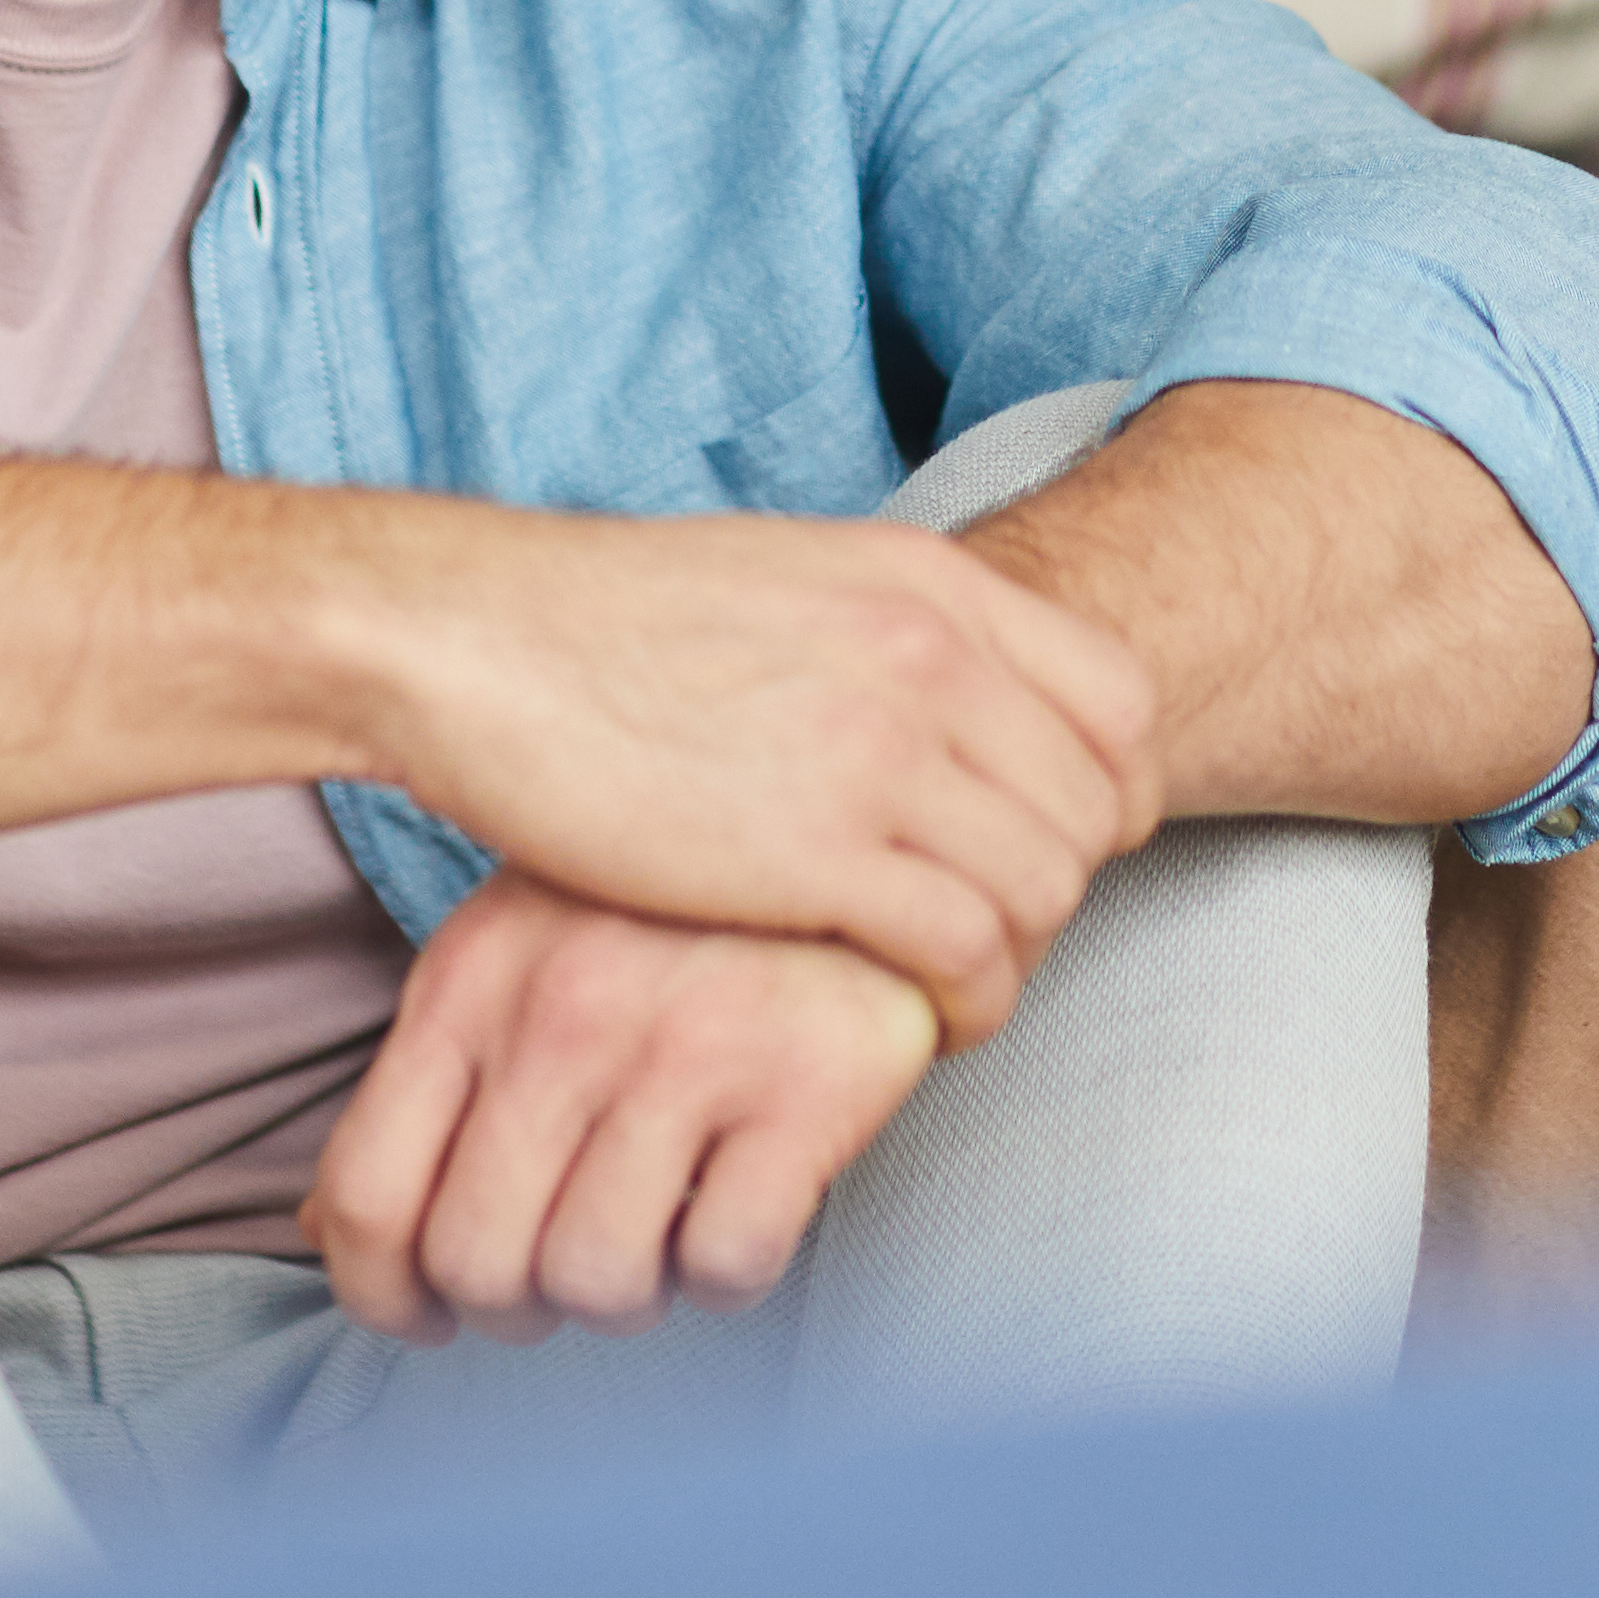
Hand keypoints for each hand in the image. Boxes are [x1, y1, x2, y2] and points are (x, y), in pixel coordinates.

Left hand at [307, 874, 942, 1344]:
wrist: (855, 819)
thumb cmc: (668, 908)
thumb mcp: (519, 949)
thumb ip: (437, 1077)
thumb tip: (332, 1232)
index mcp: (472, 979)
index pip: (367, 1198)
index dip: (383, 1296)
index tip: (427, 1316)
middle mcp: (564, 1013)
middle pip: (478, 1264)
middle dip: (516, 1306)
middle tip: (565, 1272)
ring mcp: (688, 1046)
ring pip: (599, 1282)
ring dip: (628, 1293)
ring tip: (661, 1231)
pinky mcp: (806, 1084)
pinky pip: (729, 1263)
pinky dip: (729, 1272)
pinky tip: (741, 1205)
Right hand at [361, 505, 1158, 1045]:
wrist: (477, 643)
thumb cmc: (607, 624)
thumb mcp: (791, 579)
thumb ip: (891, 632)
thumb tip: (954, 694)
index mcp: (929, 581)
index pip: (1121, 700)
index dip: (1109, 793)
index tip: (1054, 847)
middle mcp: (930, 653)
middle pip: (1096, 806)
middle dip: (1062, 888)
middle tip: (996, 934)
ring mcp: (880, 748)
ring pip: (1045, 885)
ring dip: (1017, 955)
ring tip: (954, 987)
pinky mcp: (816, 850)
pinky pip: (966, 948)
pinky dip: (967, 1001)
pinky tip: (918, 1019)